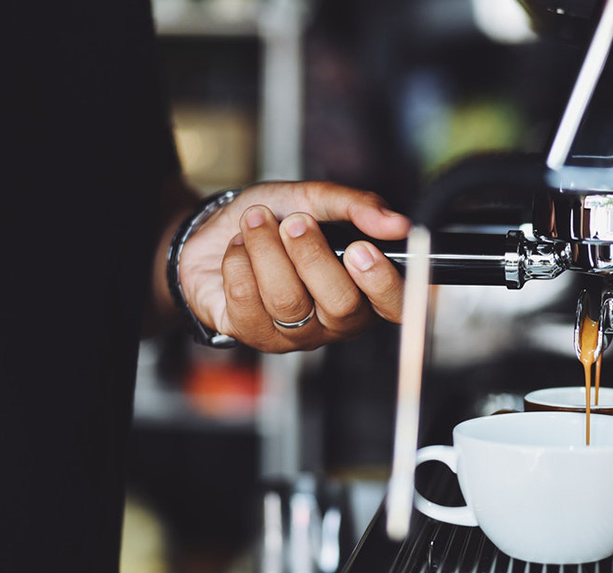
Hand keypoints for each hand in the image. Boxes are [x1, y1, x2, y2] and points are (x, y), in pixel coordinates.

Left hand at [178, 181, 409, 352]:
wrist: (216, 229)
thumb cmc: (274, 218)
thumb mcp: (316, 198)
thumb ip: (357, 207)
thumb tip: (396, 223)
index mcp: (365, 289)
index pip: (396, 307)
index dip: (382, 283)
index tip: (360, 248)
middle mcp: (336, 320)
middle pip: (342, 305)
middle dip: (312, 255)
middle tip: (294, 222)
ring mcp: (296, 333)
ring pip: (288, 300)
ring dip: (266, 249)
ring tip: (256, 222)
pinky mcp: (253, 335)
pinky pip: (247, 299)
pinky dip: (238, 260)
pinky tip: (238, 248)